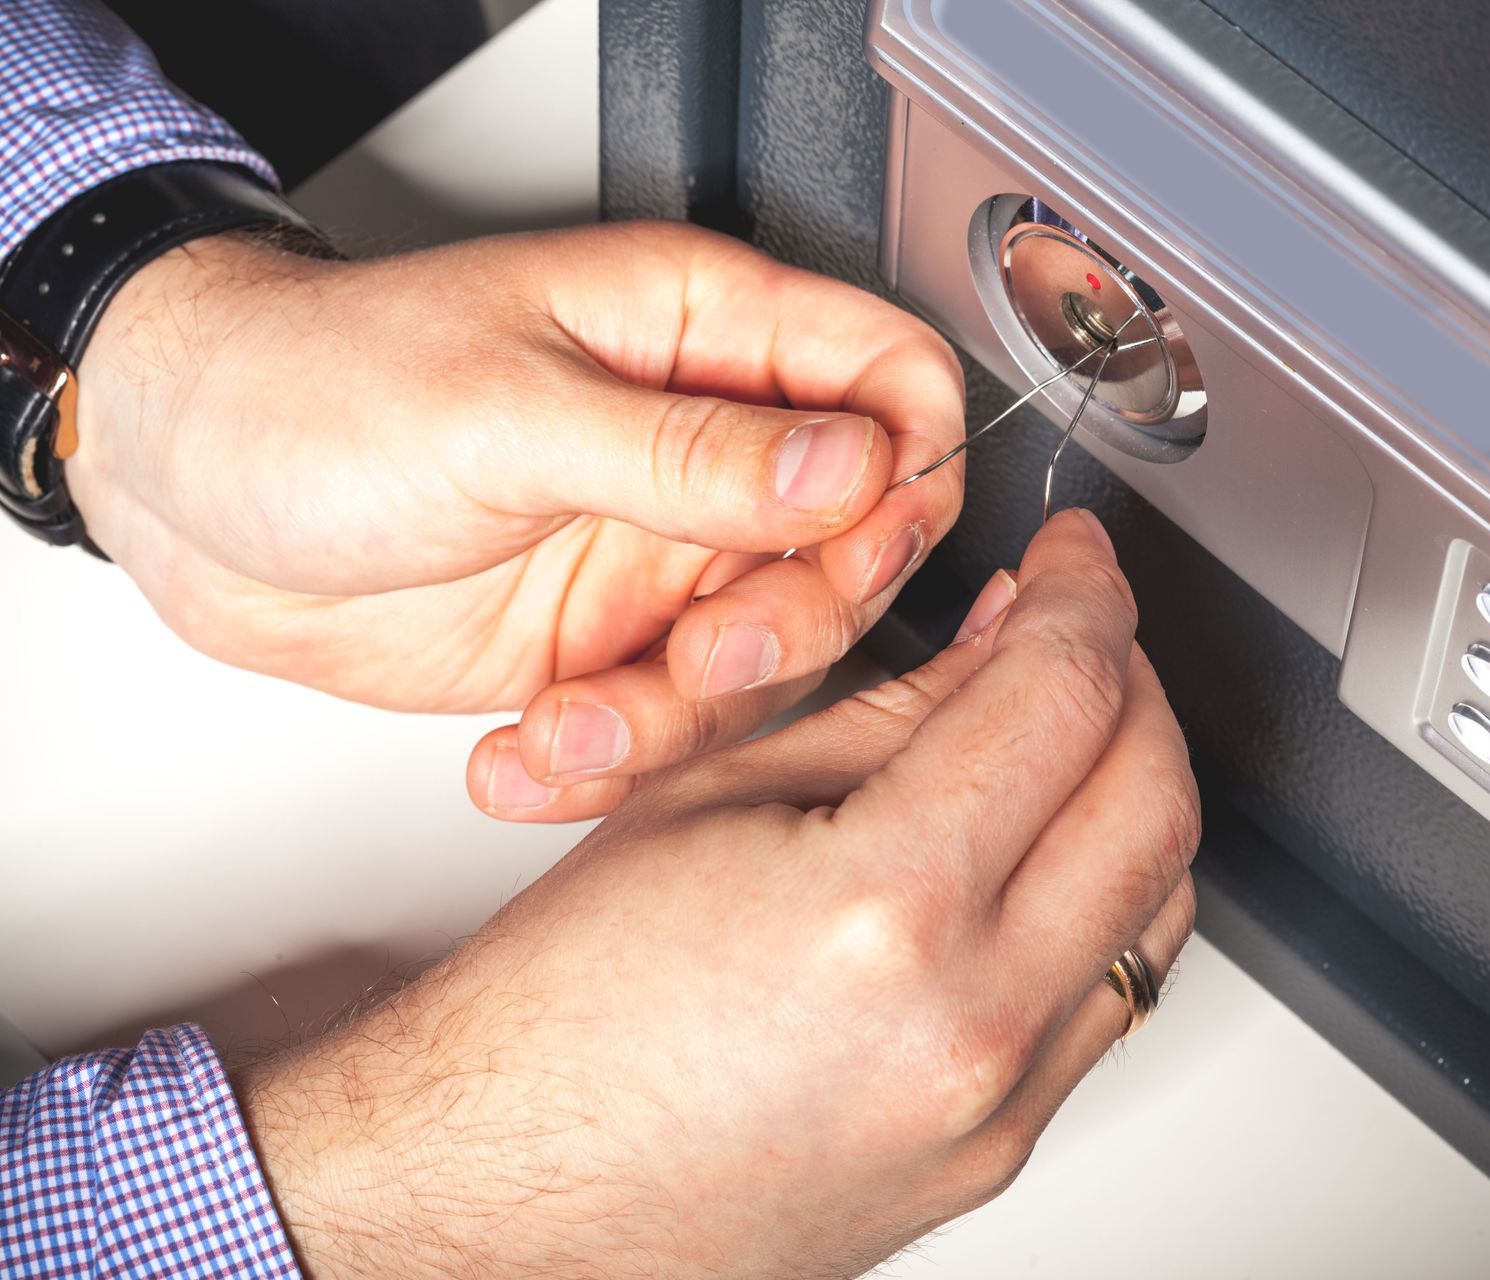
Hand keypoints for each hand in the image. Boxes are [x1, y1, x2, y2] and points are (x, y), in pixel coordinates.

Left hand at [68, 223, 963, 766]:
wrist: (185, 492)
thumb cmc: (310, 388)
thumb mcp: (503, 409)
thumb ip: (688, 449)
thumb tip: (849, 465)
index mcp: (698, 336)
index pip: (890, 381)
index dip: (908, 467)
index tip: (854, 540)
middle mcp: (700, 451)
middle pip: (857, 545)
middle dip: (796, 620)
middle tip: (704, 648)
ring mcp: (658, 554)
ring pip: (771, 657)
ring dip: (684, 717)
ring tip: (577, 722)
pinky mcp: (603, 643)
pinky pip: (666, 722)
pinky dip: (606, 760)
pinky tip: (525, 757)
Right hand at [230, 512, 1200, 1279]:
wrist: (514, 1186)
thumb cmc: (568, 1009)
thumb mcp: (717, 794)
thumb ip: (895, 706)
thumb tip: (1008, 638)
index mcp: (883, 910)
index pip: (1062, 697)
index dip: (1086, 594)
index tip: (1075, 559)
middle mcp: (967, 1024)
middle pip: (1157, 798)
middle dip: (1136, 677)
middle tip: (1080, 625)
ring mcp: (997, 1108)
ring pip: (1162, 907)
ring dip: (1135, 790)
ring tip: (1060, 732)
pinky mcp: (1000, 1151)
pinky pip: (1112, 997)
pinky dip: (1103, 899)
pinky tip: (1039, 849)